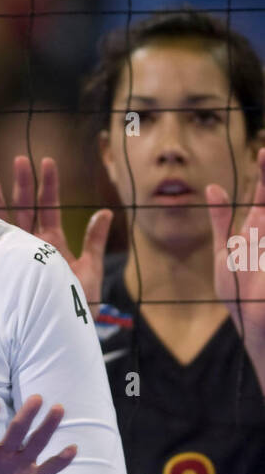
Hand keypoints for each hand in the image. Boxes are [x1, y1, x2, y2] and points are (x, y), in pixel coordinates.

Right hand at [0, 155, 112, 311]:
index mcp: (51, 243)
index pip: (48, 207)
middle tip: (19, 160)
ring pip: (6, 223)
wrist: (63, 330)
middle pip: (24, 208)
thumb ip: (95, 241)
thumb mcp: (91, 269)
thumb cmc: (78, 304)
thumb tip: (105, 213)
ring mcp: (18, 257)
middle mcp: (32, 246)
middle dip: (21, 184)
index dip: (47, 185)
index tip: (46, 162)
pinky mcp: (8, 270)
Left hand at [0, 394, 77, 473]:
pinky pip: (50, 467)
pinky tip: (72, 448)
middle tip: (36, 398)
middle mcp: (4, 452)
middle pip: (17, 430)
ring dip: (47, 426)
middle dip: (26, 415)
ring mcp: (21, 463)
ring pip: (36, 441)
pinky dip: (61, 460)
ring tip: (58, 409)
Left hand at [206, 146, 264, 350]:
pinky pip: (264, 243)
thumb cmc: (238, 287)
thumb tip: (214, 187)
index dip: (264, 174)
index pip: (263, 196)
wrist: (251, 321)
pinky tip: (261, 222)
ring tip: (260, 189)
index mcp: (257, 228)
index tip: (263, 152)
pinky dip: (263, 231)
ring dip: (263, 206)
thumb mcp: (224, 250)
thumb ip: (221, 220)